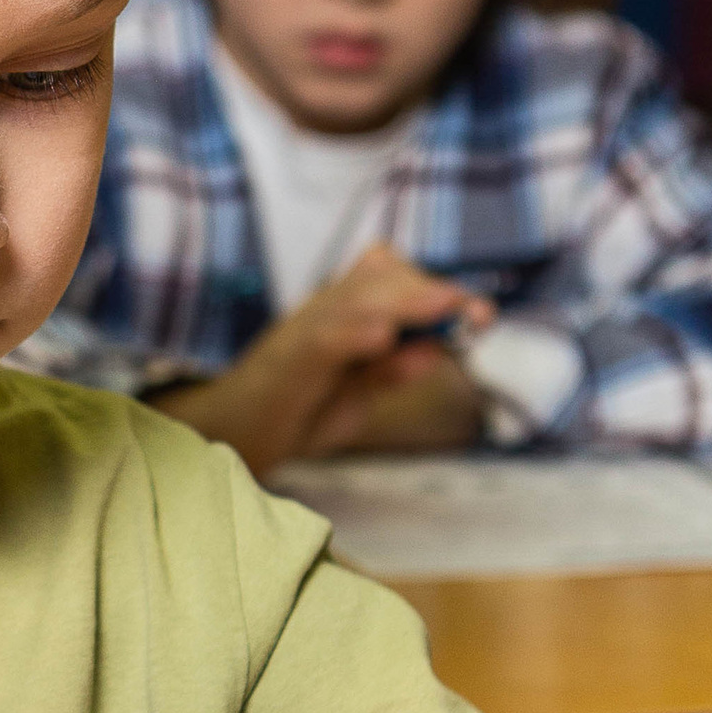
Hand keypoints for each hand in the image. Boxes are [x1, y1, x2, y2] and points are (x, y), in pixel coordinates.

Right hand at [155, 245, 491, 473]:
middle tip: (475, 313)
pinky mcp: (285, 361)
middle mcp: (323, 309)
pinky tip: (381, 336)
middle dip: (432, 293)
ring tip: (443, 306)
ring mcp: (302, 330)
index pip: (394, 279)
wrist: (231, 435)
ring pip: (355, 299)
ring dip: (404, 301)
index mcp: (343, 311)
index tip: (480, 314)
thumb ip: (392, 370)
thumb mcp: (357, 392)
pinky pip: (321, 338)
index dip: (439, 290)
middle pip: (380, 277)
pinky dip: (352, 333)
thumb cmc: (296, 410)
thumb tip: (437, 351)